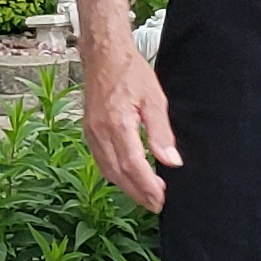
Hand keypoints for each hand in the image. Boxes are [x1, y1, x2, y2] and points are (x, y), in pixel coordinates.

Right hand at [82, 44, 180, 211]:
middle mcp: (100, 132)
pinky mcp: (89, 131)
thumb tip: (171, 161)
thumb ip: (161, 133)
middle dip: (138, 193)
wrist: (104, 55)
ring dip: (126, 187)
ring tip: (145, 196)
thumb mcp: (155, 99)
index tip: (162, 198)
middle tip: (157, 205)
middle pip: (119, 174)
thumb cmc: (130, 72)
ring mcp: (91, 133)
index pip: (133, 165)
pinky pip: (101, 161)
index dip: (147, 186)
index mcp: (118, 124)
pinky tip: (127, 178)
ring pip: (108, 171)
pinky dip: (115, 175)